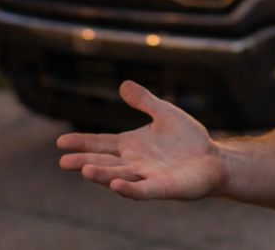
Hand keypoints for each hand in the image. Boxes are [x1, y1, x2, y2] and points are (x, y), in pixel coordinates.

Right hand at [57, 80, 225, 199]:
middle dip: (84, 162)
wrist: (213, 159)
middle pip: (104, 163)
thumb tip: (122, 84)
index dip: (82, 143)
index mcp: (130, 145)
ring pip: (119, 176)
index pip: (101, 144)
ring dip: (102, 175)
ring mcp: (146, 176)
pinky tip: (115, 185)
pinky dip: (128, 189)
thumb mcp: (164, 113)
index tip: (61, 142)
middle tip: (63, 161)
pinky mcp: (163, 187)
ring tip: (84, 170)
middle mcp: (133, 163)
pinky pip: (142, 190)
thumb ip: (144, 101)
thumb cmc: (188, 139)